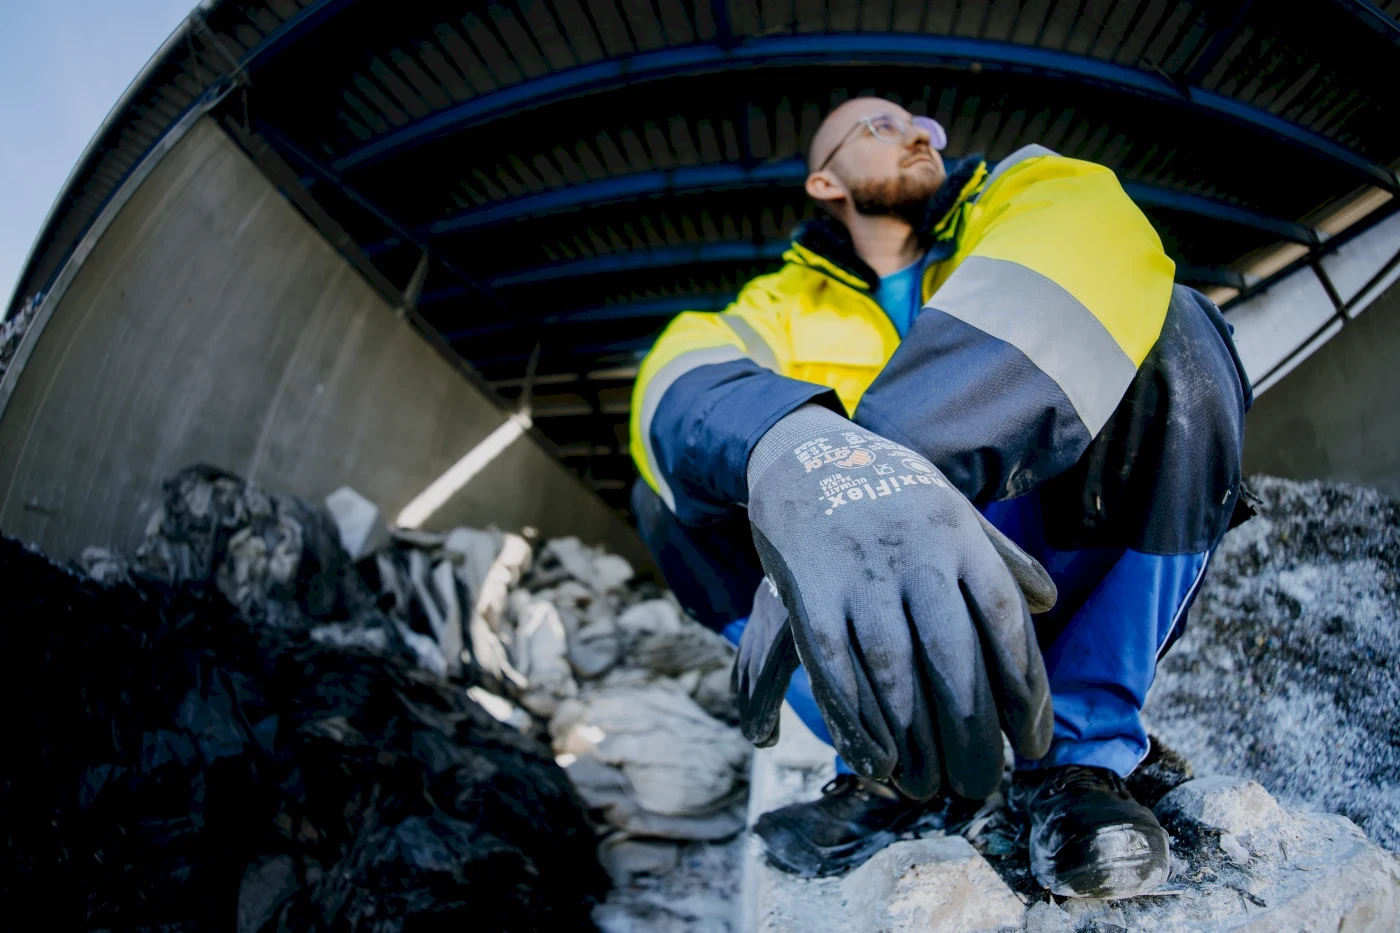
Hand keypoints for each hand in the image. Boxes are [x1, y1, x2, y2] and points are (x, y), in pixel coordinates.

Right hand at [743, 405, 1055, 799]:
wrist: (802, 455)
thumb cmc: (888, 493)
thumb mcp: (951, 508)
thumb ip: (999, 557)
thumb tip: (1047, 602)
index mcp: (958, 535)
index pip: (1005, 622)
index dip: (1026, 690)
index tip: (1034, 743)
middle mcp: (914, 555)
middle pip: (954, 659)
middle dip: (972, 733)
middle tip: (984, 784)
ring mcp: (859, 574)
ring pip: (893, 673)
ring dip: (915, 740)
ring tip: (932, 784)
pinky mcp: (809, 592)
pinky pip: (835, 668)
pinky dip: (856, 720)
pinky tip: (877, 759)